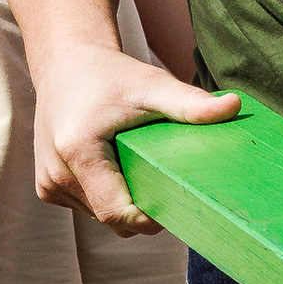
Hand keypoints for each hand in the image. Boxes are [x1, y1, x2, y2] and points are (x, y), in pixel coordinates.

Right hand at [31, 42, 238, 230]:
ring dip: (123, 201)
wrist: (66, 64)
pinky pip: (88, 208)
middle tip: (163, 178)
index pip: (118, 214)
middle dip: (141, 209)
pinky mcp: (46, 188)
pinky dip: (106, 196)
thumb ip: (190, 103)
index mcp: (78, 152)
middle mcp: (56, 174)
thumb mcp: (152, 86)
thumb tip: (235, 105)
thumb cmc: (112, 74)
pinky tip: (115, 168)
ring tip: (135, 166)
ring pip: (100, 217)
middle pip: (112, 219)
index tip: (177, 203)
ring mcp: (48, 184)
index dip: (151, 219)